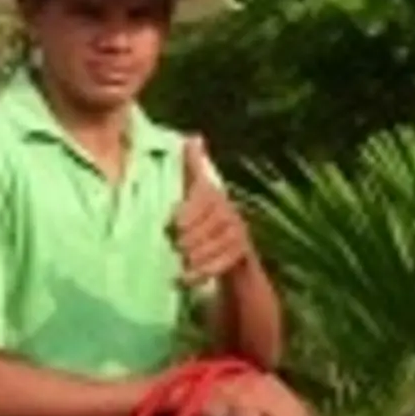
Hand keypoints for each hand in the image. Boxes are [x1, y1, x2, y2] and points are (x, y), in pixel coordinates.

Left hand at [172, 141, 256, 284]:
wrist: (233, 256)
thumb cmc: (204, 220)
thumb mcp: (196, 193)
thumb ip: (193, 167)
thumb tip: (194, 136)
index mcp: (215, 193)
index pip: (203, 197)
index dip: (187, 212)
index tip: (171, 225)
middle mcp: (230, 210)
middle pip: (208, 224)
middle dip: (188, 238)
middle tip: (174, 248)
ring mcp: (239, 231)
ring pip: (214, 244)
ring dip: (195, 257)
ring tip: (179, 265)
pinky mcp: (243, 252)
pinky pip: (222, 262)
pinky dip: (202, 272)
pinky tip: (185, 279)